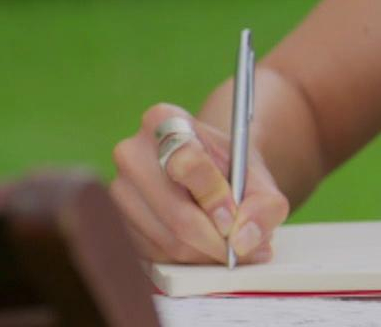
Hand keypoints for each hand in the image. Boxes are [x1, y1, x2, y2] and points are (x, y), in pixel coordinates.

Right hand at [109, 103, 289, 264]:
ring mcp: (117, 190)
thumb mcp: (259, 179)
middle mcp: (132, 152)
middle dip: (215, 238)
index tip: (234, 217)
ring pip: (166, 240)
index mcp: (164, 120)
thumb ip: (265, 205)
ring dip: (203, 253)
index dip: (215, 198)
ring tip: (227, 246)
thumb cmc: (231, 171)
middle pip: (176, 212)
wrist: (209, 173)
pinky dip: (184, 260)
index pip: (186, 163)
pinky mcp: (115, 224)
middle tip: (241, 248)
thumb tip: (243, 240)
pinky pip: (154, 256)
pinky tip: (202, 248)